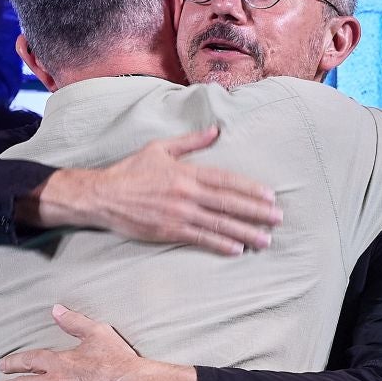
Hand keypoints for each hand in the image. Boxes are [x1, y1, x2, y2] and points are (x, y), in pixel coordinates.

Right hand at [31, 127, 280, 254]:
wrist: (103, 196)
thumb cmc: (130, 171)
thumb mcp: (159, 148)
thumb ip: (190, 141)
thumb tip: (216, 131)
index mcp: (186, 172)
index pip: (226, 180)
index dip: (251, 189)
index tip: (270, 195)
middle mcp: (187, 194)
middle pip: (229, 203)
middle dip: (256, 212)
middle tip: (278, 219)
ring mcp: (179, 214)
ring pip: (219, 224)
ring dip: (245, 232)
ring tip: (265, 240)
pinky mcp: (169, 231)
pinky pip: (200, 238)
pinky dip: (220, 244)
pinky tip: (236, 249)